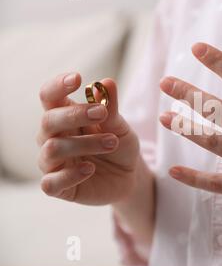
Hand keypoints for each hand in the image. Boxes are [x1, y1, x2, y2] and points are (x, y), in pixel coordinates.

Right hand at [37, 73, 140, 204]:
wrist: (129, 176)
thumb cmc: (120, 145)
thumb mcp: (120, 126)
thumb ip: (111, 108)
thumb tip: (107, 82)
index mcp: (65, 116)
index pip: (49, 96)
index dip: (57, 86)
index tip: (77, 78)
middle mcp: (53, 137)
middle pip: (48, 120)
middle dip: (75, 114)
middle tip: (101, 113)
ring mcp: (53, 163)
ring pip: (52, 149)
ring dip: (84, 143)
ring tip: (112, 142)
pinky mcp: (58, 187)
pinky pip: (50, 183)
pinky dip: (71, 174)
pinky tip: (90, 168)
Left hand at [159, 43, 221, 228]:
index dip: (217, 61)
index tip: (196, 50)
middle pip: (218, 110)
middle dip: (188, 94)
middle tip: (165, 82)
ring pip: (213, 142)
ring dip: (185, 129)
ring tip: (162, 117)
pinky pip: (218, 185)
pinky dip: (195, 179)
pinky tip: (173, 171)